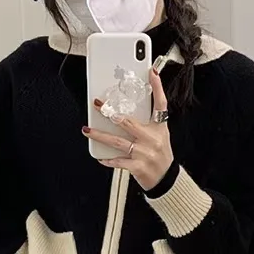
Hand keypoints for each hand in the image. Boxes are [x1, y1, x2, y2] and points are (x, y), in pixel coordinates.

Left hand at [82, 63, 173, 191]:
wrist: (166, 180)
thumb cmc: (160, 155)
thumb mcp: (160, 136)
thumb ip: (146, 124)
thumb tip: (125, 112)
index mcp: (159, 128)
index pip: (160, 104)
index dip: (157, 87)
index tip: (151, 72)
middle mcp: (153, 139)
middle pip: (128, 122)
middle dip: (110, 113)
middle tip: (98, 105)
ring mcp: (145, 153)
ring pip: (117, 141)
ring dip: (99, 135)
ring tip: (87, 130)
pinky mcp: (137, 167)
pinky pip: (118, 161)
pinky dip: (107, 159)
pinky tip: (100, 156)